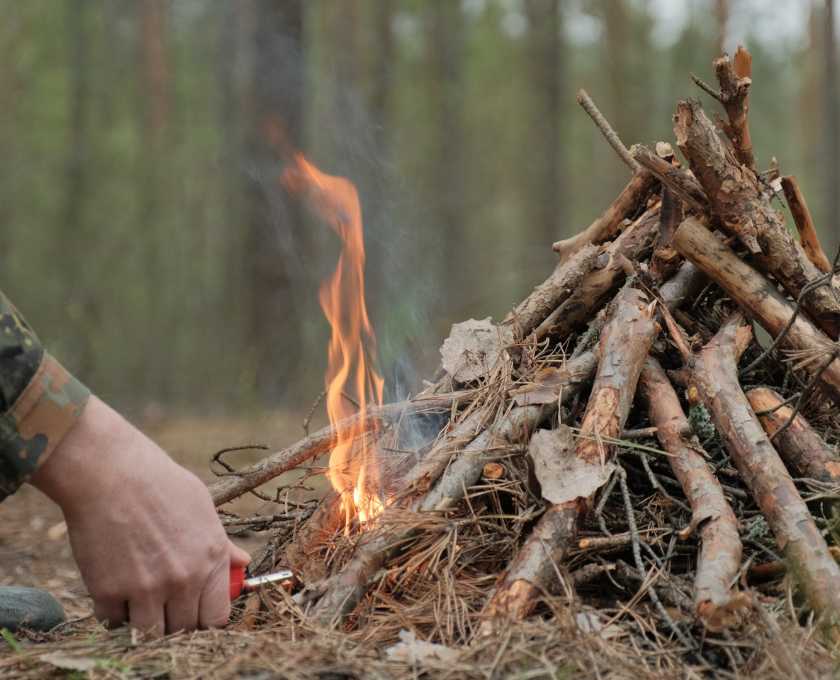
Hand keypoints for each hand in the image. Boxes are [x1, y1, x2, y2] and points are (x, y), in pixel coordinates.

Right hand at [30, 396, 249, 635]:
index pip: (217, 617)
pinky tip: (113, 586)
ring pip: (150, 633)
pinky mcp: (110, 592)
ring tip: (138, 596)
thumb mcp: (202, 506)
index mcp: (211, 558)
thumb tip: (243, 561)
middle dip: (174, 620)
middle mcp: (184, 579)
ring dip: (144, 619)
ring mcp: (147, 589)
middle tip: (162, 602)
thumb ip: (222, 543)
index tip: (193, 610)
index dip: (204, 617)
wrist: (110, 472)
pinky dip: (113, 611)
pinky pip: (113, 621)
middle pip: (184, 629)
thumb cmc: (159, 483)